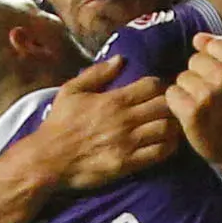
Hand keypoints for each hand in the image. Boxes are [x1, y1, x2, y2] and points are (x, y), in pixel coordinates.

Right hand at [24, 55, 180, 192]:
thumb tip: (120, 58)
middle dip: (172, 104)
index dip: (161, 85)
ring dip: (173, 126)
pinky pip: (160, 153)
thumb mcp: (71, 91)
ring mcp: (128, 143)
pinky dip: (169, 147)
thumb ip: (97, 73)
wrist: (48, 159)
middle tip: (171, 108)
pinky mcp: (128, 164)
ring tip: (171, 126)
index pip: (152, 85)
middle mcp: (124, 120)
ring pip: (167, 129)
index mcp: (113, 100)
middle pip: (165, 105)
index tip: (160, 90)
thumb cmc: (59, 124)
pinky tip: (165, 144)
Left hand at [166, 34, 221, 178]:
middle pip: (194, 61)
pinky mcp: (192, 113)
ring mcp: (208, 95)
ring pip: (182, 78)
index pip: (212, 45)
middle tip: (212, 97)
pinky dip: (178, 105)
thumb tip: (198, 38)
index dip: (212, 61)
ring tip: (203, 107)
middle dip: (199, 76)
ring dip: (188, 92)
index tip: (220, 79)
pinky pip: (172, 94)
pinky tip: (191, 115)